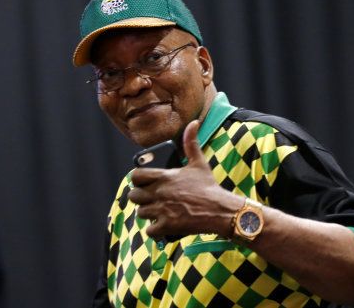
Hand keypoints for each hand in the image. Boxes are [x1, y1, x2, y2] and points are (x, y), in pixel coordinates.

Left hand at [128, 120, 242, 239]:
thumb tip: (193, 123)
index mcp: (165, 177)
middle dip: (140, 197)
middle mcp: (160, 193)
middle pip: (133, 196)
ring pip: (140, 213)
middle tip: (150, 198)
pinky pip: (149, 230)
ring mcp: (162, 210)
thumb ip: (191, 143)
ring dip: (147, 213)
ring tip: (157, 211)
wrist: (220, 210)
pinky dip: (154, 230)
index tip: (144, 181)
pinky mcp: (167, 226)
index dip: (138, 179)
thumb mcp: (199, 162)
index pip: (135, 176)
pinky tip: (162, 225)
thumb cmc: (209, 186)